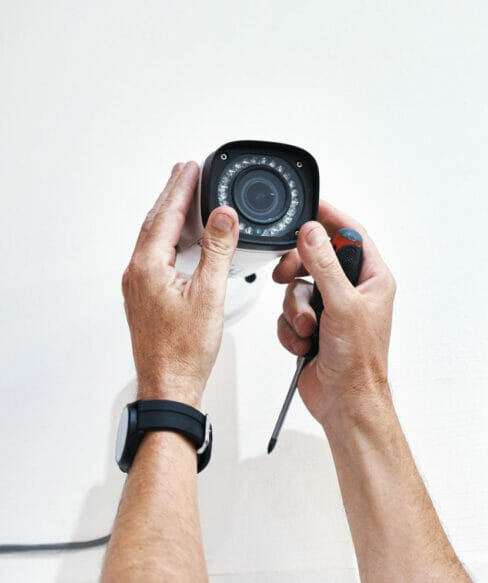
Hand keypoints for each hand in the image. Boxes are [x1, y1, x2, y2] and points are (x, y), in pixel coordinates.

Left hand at [122, 162, 238, 407]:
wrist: (170, 384)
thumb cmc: (185, 350)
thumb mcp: (210, 295)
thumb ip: (218, 251)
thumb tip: (223, 216)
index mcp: (149, 267)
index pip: (167, 215)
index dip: (181, 188)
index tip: (192, 167)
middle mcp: (138, 272)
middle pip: (157, 222)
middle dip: (173, 194)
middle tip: (187, 171)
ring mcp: (140, 285)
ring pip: (156, 238)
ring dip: (172, 214)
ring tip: (187, 197)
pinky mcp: (147, 296)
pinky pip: (158, 255)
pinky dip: (172, 237)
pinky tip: (185, 239)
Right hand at [274, 201, 395, 425]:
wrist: (345, 403)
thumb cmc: (359, 362)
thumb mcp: (342, 305)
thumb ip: (323, 264)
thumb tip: (313, 231)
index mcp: (373, 280)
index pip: (352, 234)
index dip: (330, 218)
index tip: (309, 205)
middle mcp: (353, 292)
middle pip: (315, 258)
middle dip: (298, 270)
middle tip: (286, 274)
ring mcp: (332, 310)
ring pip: (297, 288)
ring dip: (295, 310)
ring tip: (309, 331)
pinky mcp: (313, 328)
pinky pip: (289, 313)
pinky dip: (291, 330)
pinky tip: (304, 346)